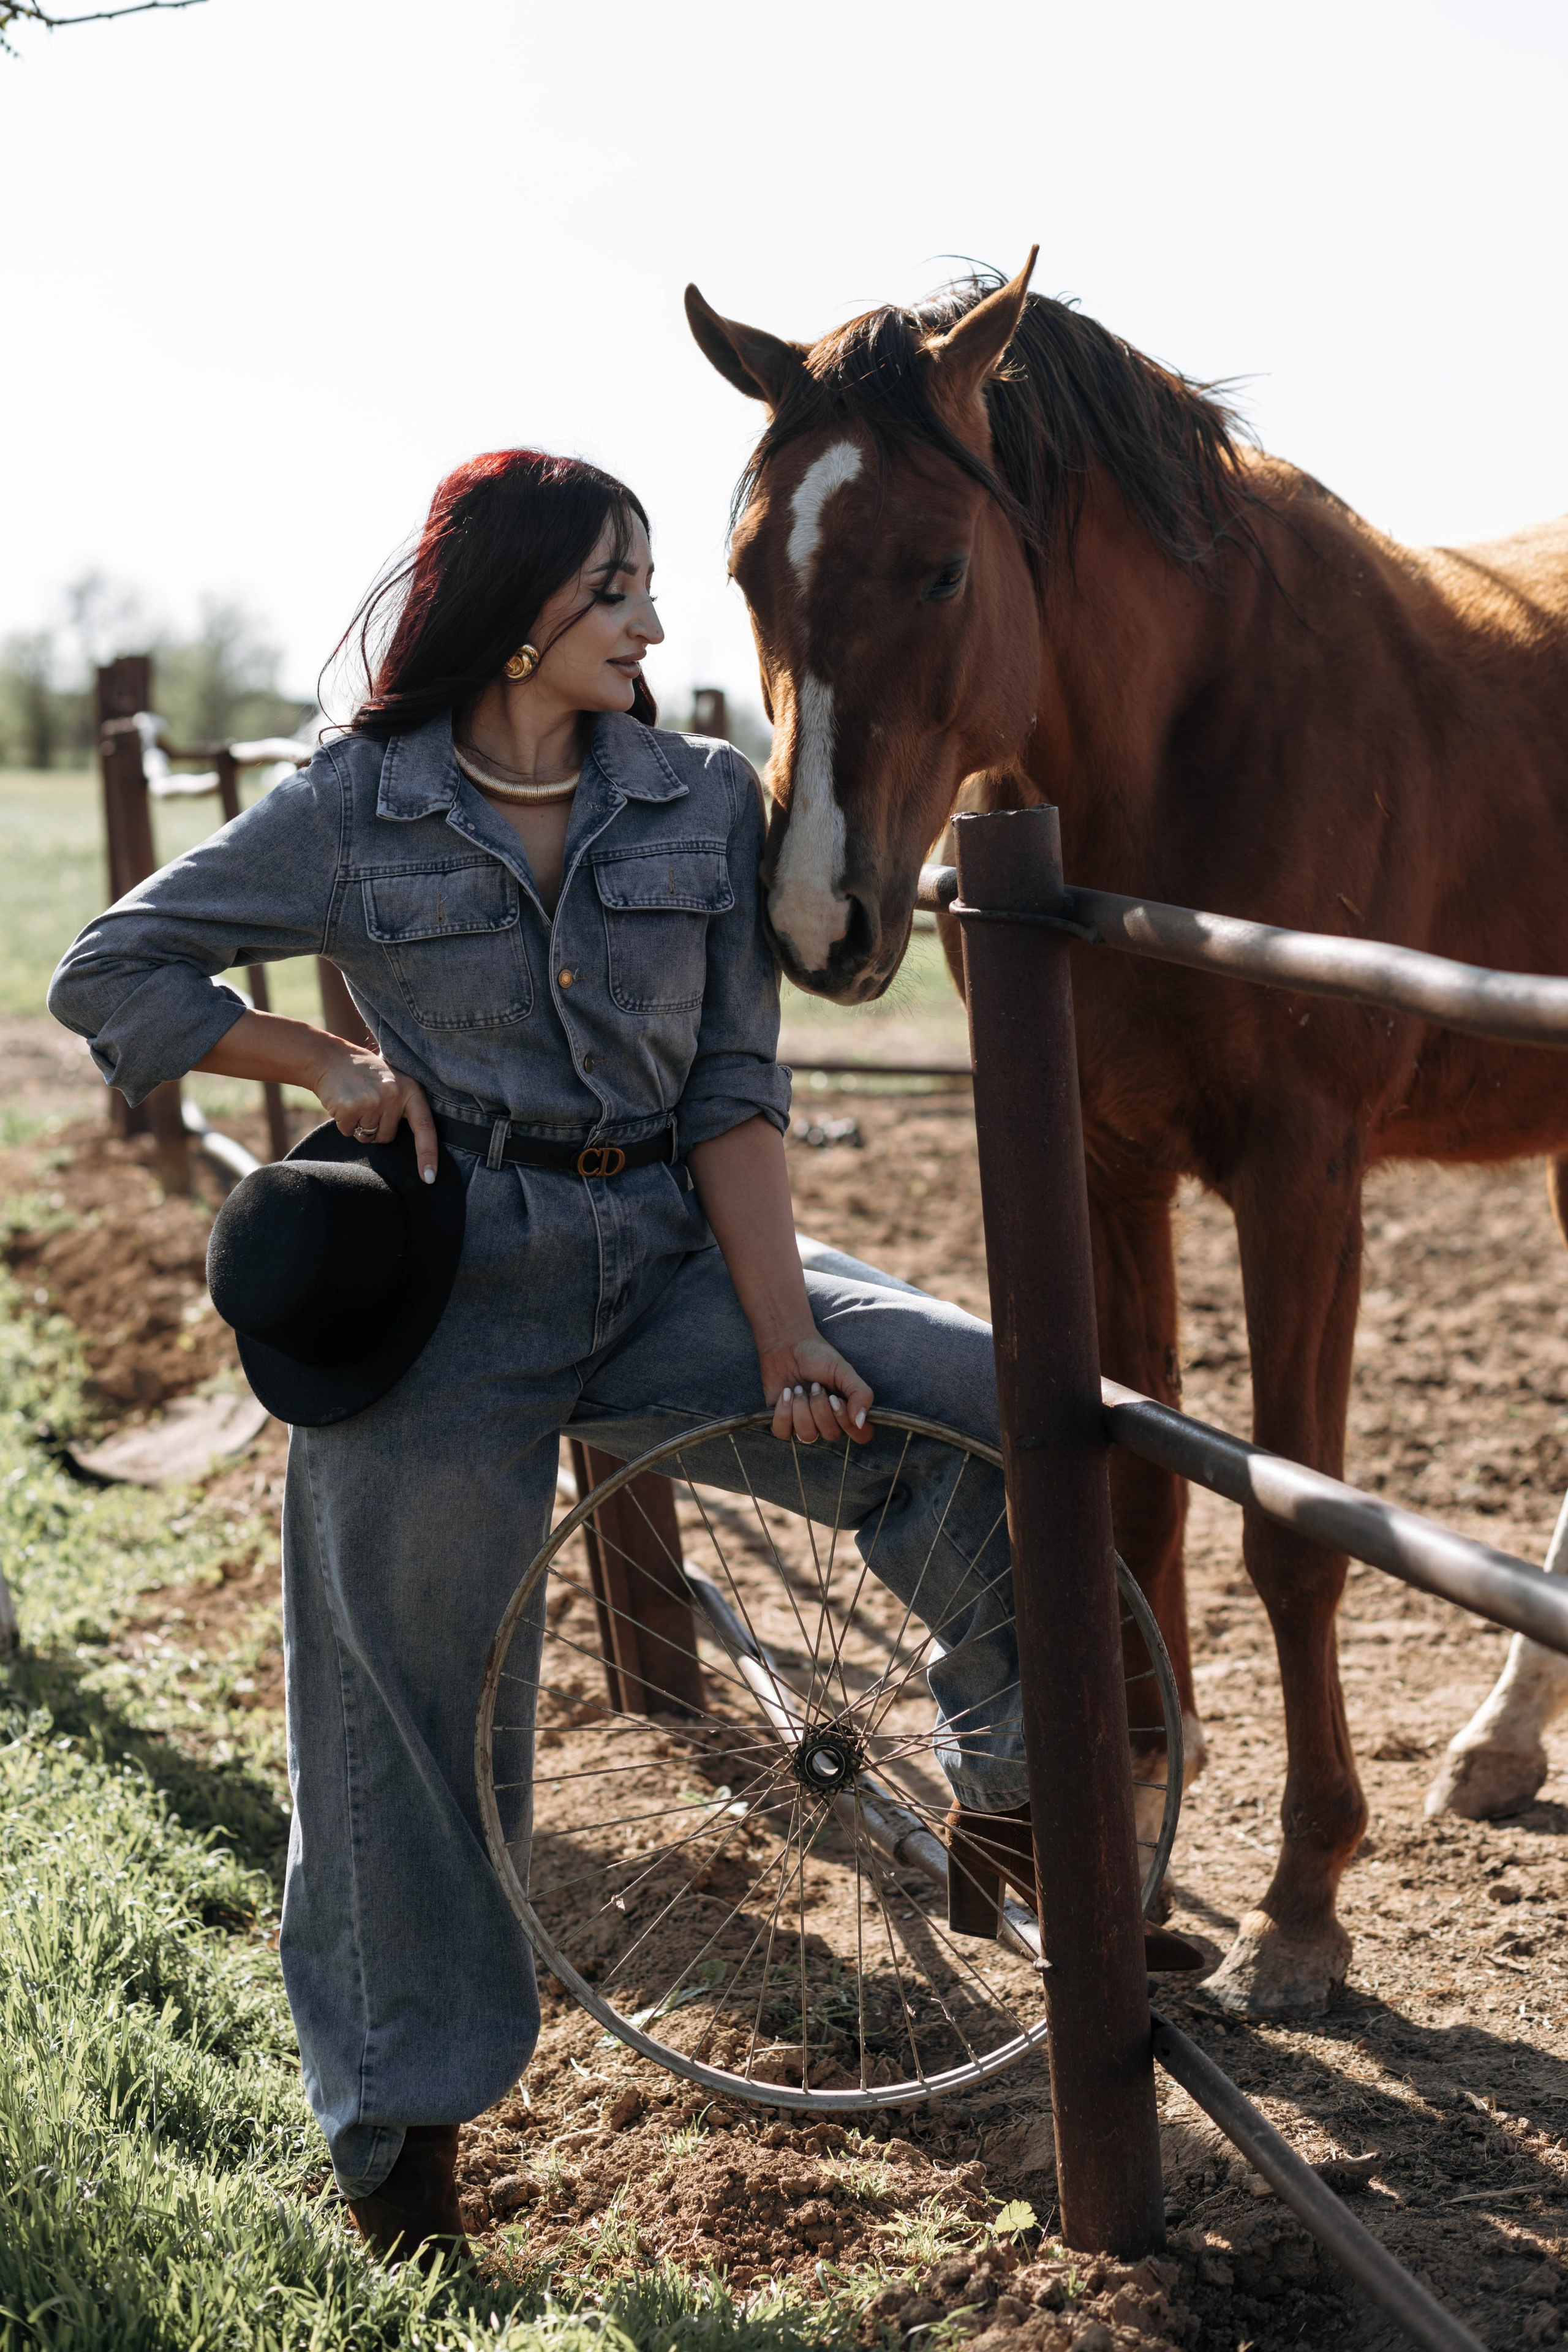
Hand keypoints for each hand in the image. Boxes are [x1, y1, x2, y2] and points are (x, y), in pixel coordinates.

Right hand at [313, 1041, 438, 1182]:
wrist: (330, 1058)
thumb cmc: (365, 1074)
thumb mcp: (393, 1082)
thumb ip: (405, 1106)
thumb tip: (416, 1144)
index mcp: (411, 1090)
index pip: (425, 1128)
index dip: (428, 1155)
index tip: (429, 1178)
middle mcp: (394, 1096)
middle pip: (387, 1137)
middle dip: (375, 1129)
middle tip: (367, 1104)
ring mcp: (372, 1102)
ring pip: (368, 1138)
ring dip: (358, 1126)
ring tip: (356, 1102)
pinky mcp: (350, 1108)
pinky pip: (348, 1132)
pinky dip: (344, 1123)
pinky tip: (343, 1103)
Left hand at [760, 1331, 874, 1445]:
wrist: (787, 1346)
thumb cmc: (818, 1357)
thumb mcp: (844, 1370)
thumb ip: (860, 1394)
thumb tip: (860, 1423)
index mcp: (847, 1410)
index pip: (860, 1436)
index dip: (847, 1421)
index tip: (835, 1398)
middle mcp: (828, 1421)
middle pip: (831, 1434)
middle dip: (820, 1407)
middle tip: (815, 1386)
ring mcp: (805, 1424)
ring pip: (807, 1436)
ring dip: (801, 1409)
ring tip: (798, 1389)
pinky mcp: (783, 1422)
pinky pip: (784, 1433)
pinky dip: (783, 1412)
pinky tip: (786, 1394)